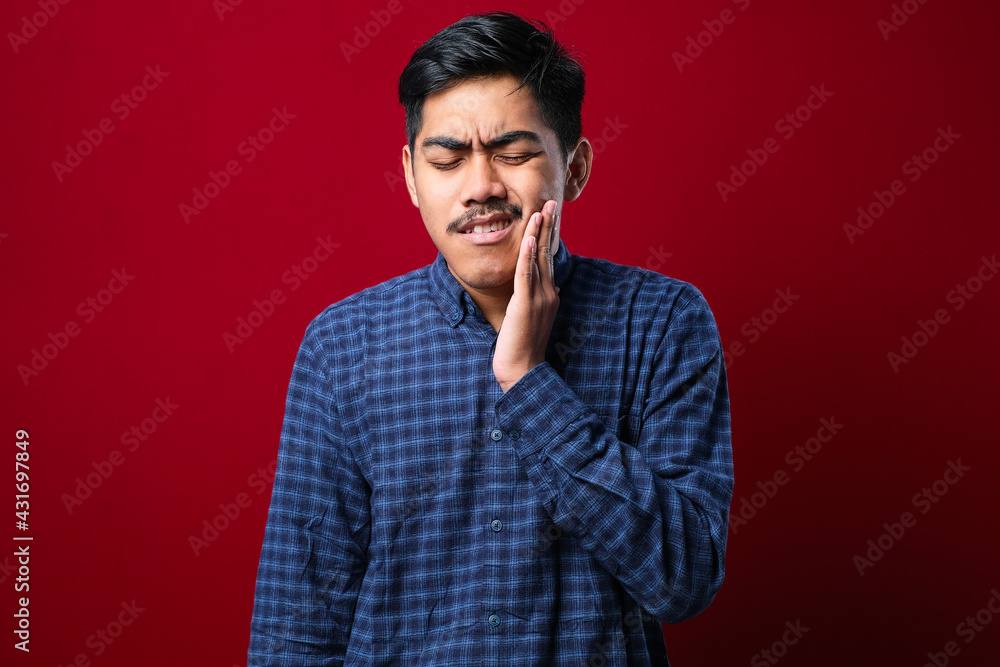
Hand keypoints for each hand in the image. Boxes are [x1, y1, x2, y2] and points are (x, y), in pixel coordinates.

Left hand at [493, 199, 559, 391]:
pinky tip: (528, 239)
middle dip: (549, 226)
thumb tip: (544, 286)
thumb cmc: (522, 348)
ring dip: (538, 233)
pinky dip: (527, 256)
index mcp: (549, 295)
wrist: (523, 371)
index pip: (548, 258)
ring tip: (540, 211)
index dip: (548, 235)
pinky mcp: (525, 305)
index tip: (548, 215)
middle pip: (548, 252)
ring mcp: (539, 298)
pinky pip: (526, 275)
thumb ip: (534, 299)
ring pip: (538, 259)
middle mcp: (548, 293)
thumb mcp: (530, 318)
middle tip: (551, 202)